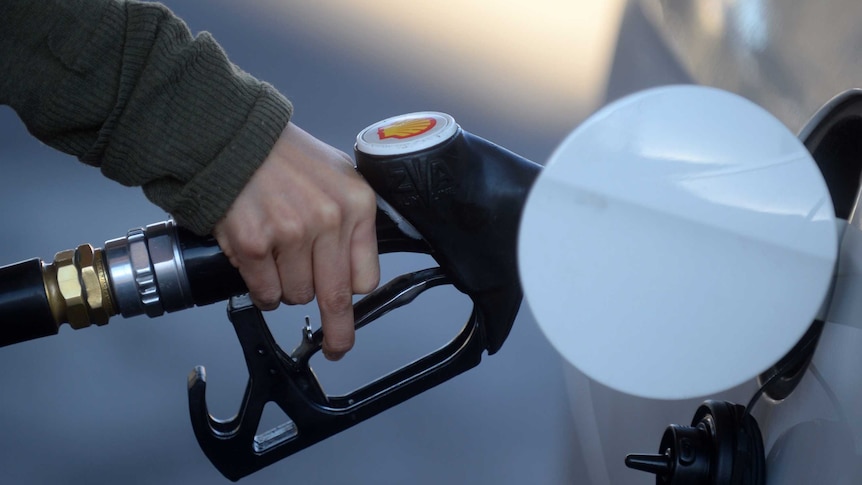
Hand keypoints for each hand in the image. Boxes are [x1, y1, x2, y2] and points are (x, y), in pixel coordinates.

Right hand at [213, 122, 379, 360]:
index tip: (349, 308)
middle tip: (334, 348)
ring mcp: (291, 234)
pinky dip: (261, 290)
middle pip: (336, 298)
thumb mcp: (338, 176)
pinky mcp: (254, 245)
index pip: (366, 277)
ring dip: (285, 290)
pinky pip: (265, 293)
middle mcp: (329, 221)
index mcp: (356, 205)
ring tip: (276, 258)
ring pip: (296, 296)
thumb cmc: (284, 156)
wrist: (233, 137)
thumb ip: (352, 219)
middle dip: (337, 332)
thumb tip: (356, 267)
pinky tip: (258, 266)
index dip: (353, 294)